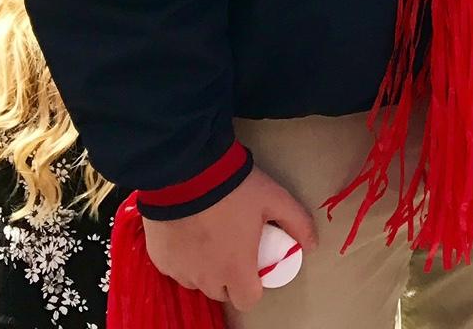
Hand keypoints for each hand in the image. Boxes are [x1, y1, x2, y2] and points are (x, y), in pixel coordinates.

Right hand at [142, 167, 315, 309]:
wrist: (188, 173)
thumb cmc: (236, 189)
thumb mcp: (274, 199)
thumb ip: (297, 223)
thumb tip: (312, 245)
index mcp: (235, 269)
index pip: (248, 300)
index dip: (255, 285)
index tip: (256, 264)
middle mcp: (206, 278)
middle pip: (223, 292)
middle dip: (232, 276)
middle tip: (236, 246)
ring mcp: (180, 271)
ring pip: (198, 281)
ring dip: (207, 268)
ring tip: (213, 235)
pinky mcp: (160, 260)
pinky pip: (177, 268)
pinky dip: (185, 257)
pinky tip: (191, 231)